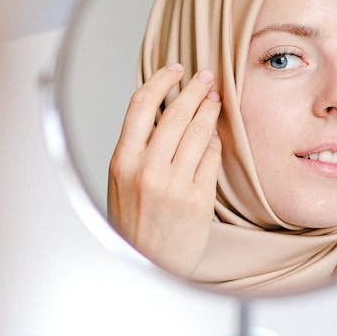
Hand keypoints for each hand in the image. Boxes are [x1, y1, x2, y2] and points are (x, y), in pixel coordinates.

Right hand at [107, 65, 221, 278]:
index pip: (142, 105)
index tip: (175, 70)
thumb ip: (137, 148)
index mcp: (123, 162)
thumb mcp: (120, 183)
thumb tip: (163, 111)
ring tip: (214, 100)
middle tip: (207, 77)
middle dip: (195, 89)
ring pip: (199, 132)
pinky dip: (215, 142)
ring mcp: (175, 185)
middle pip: (176, 113)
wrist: (149, 265)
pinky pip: (212, 158)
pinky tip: (215, 136)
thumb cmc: (133, 225)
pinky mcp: (198, 200)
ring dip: (210, 110)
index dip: (161, 80)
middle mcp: (148, 171)